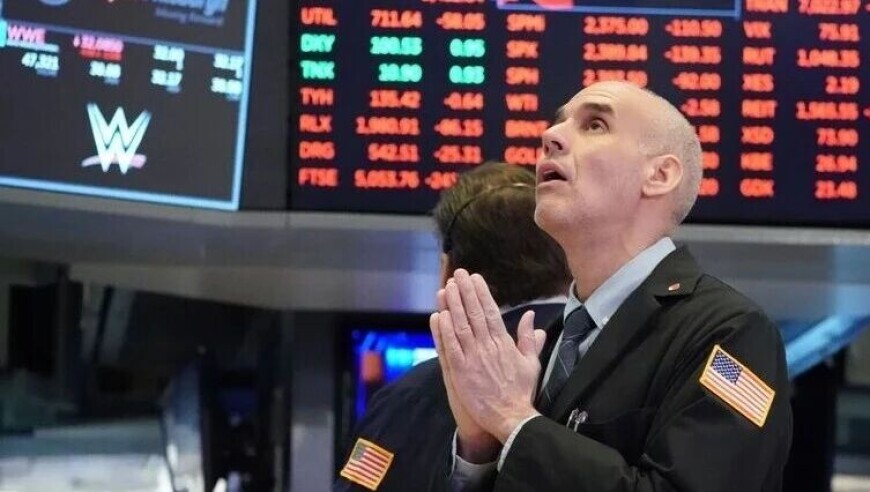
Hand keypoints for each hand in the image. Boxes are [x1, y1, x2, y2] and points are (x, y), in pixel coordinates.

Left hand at [432, 269, 545, 442]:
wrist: (511, 417)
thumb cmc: (520, 392)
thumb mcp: (531, 362)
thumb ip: (529, 338)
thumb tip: (531, 316)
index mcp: (504, 343)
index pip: (491, 311)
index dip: (481, 293)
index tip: (474, 277)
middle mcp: (487, 347)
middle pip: (474, 313)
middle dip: (465, 291)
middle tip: (458, 274)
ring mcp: (473, 358)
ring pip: (460, 326)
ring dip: (452, 305)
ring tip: (446, 288)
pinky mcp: (461, 372)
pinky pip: (450, 347)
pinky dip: (444, 331)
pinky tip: (438, 315)